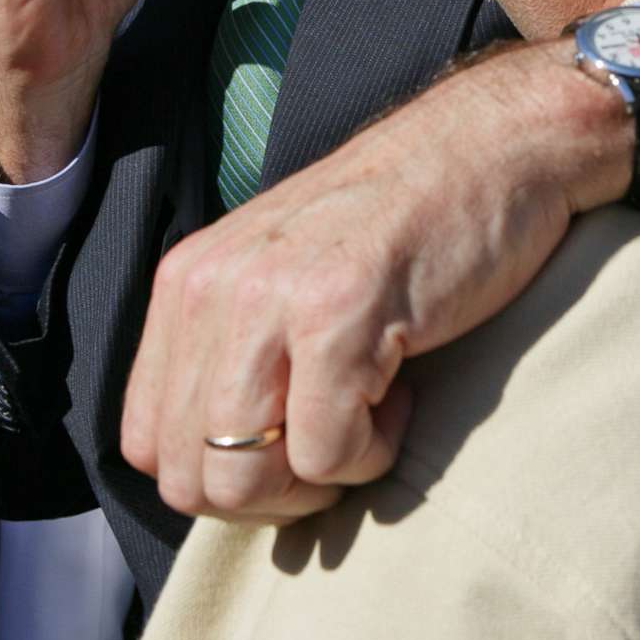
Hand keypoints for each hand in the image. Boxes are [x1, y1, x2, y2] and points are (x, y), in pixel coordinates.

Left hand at [122, 42, 630, 521]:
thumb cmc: (403, 222)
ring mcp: (271, 302)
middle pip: (188, 479)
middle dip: (269, 494)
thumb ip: (232, 347)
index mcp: (186, 282)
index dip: (218, 476)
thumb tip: (214, 467)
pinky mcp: (339, 318)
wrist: (493, 146)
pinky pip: (327, 455)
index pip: (146, 443)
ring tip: (369, 414)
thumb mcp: (282, 272)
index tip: (290, 443)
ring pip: (245, 480)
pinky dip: (372, 453)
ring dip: (318, 478)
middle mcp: (212, 289)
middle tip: (336, 441)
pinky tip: (403, 393)